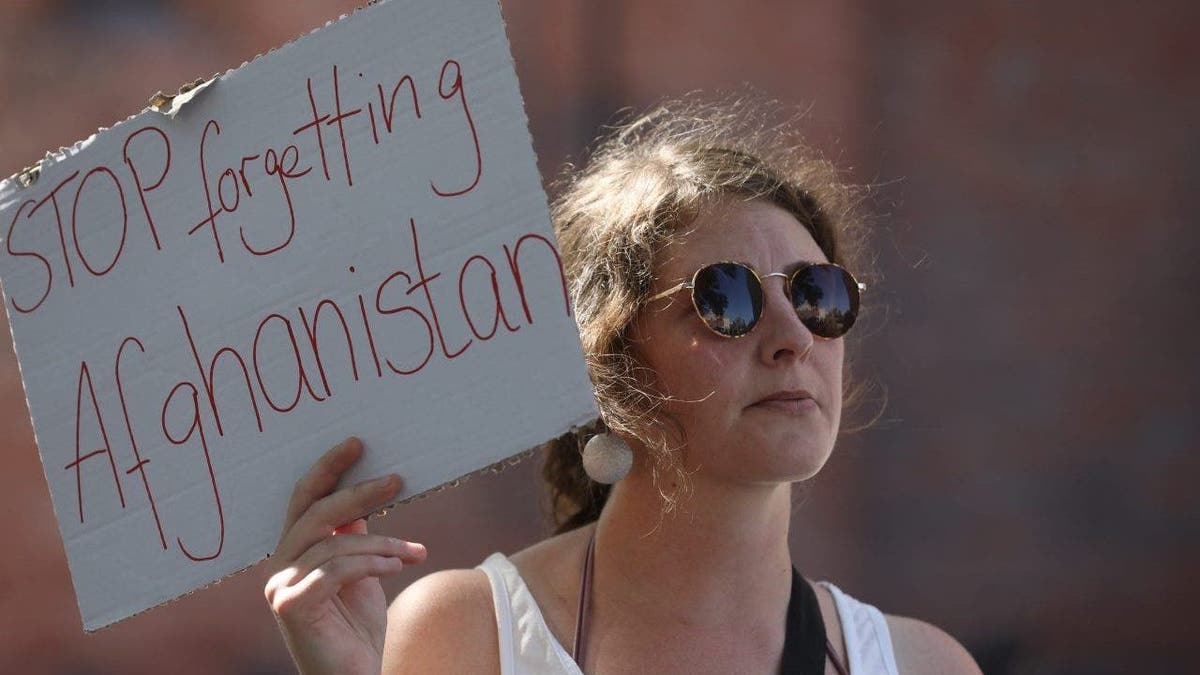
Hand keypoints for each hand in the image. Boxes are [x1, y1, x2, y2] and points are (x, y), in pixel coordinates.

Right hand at [265, 437, 426, 674]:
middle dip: (359, 492)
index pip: (305, 500)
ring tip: (414, 553)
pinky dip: (370, 564)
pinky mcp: (291, 607)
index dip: (328, 469)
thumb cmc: (357, 631)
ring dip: (382, 543)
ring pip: (334, 542)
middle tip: (397, 479)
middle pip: (317, 513)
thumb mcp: (361, 574)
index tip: (358, 444)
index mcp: (294, 553)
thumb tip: (362, 500)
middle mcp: (280, 567)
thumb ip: (353, 538)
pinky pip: (335, 570)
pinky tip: (397, 568)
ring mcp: (280, 587)